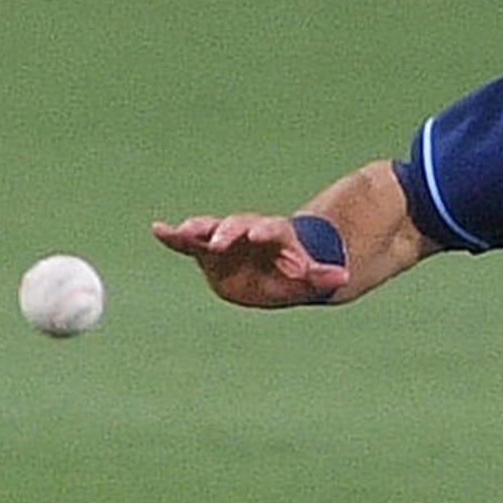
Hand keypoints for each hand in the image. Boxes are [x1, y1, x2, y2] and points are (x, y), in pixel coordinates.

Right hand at [152, 213, 349, 306]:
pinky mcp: (208, 249)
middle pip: (238, 225)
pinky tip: (158, 229)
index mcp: (276, 237)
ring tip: (179, 230)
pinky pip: (190, 242)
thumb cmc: (294, 272)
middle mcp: (249, 232)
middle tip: (217, 237)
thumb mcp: (309, 277)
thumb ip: (322, 276)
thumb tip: (344, 278)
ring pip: (212, 229)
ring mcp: (227, 238)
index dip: (265, 231)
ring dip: (197, 230)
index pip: (272, 230)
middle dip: (226, 230)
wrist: (276, 264)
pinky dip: (174, 236)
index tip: (257, 234)